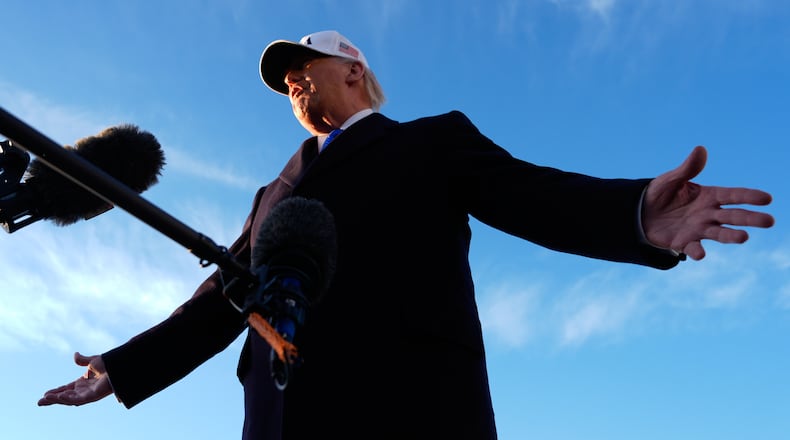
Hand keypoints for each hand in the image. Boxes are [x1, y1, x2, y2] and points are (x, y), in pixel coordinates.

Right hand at [38, 352, 113, 405]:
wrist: (121, 364)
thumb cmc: (111, 363)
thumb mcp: (93, 361)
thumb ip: (82, 360)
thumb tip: (75, 354)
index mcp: (83, 383)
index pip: (66, 389)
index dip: (56, 392)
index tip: (45, 394)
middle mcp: (85, 390)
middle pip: (66, 397)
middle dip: (53, 400)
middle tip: (39, 402)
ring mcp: (89, 394)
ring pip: (70, 399)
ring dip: (57, 399)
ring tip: (45, 399)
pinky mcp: (94, 395)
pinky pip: (79, 399)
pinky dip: (69, 398)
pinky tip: (59, 397)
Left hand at [643, 146, 774, 259]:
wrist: (640, 214)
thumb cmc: (660, 194)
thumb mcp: (671, 179)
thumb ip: (687, 169)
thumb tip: (700, 149)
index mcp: (709, 196)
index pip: (733, 195)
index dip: (749, 196)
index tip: (767, 198)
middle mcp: (708, 214)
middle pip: (734, 216)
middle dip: (751, 218)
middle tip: (770, 221)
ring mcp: (698, 229)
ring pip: (720, 233)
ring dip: (731, 236)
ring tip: (744, 237)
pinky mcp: (684, 242)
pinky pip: (693, 248)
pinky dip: (697, 251)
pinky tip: (700, 253)